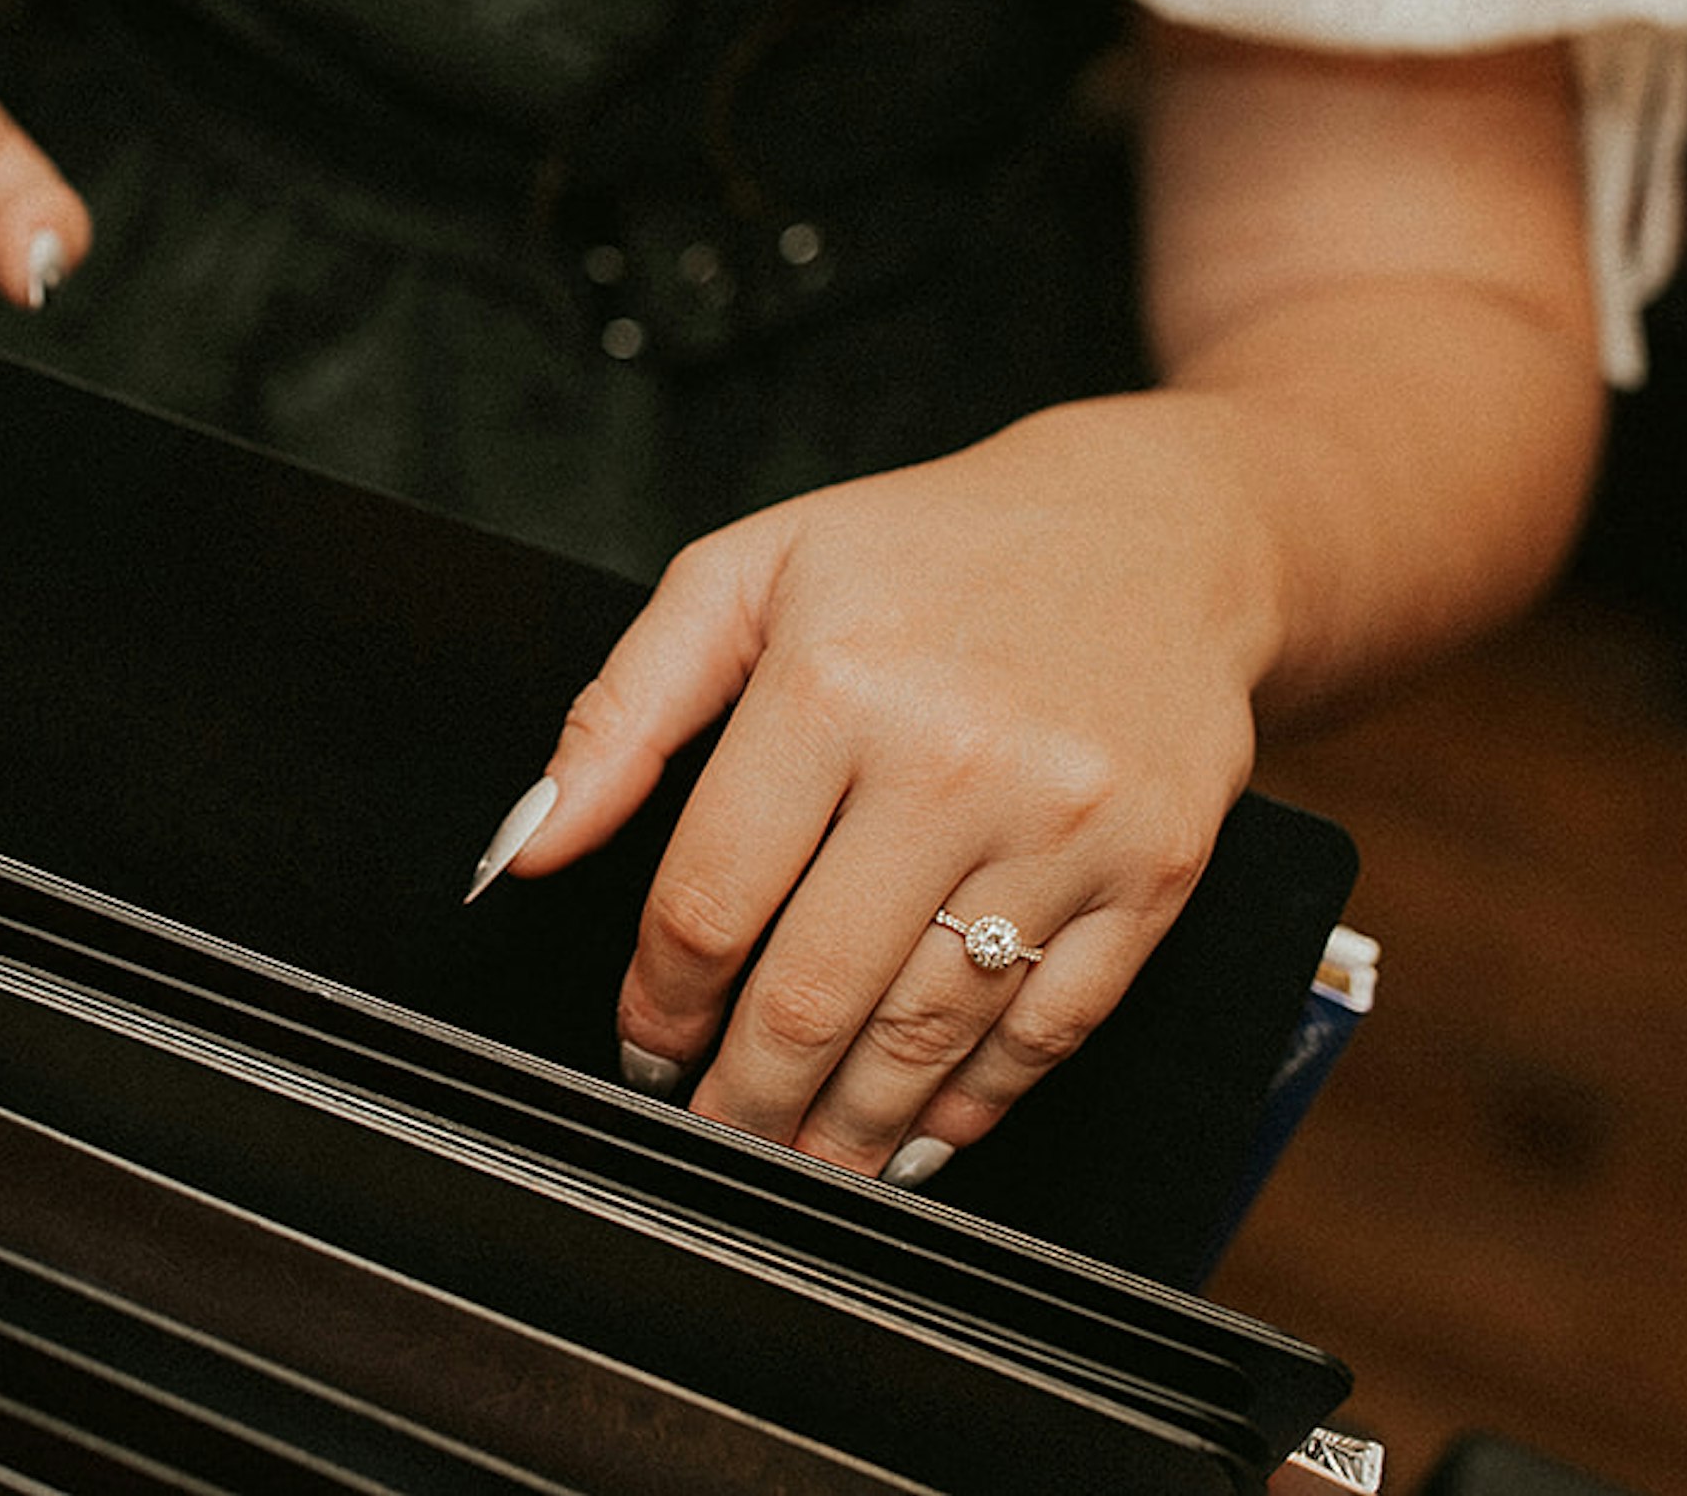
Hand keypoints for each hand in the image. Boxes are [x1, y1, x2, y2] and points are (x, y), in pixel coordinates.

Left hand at [483, 398, 1274, 1178]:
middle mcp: (953, 759)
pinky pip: (1050, 1026)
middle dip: (744, 1094)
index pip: (713, 896)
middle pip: (814, 990)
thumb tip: (530, 843)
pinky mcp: (1153, 872)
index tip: (643, 1044)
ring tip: (798, 1158)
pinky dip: (977, 1101)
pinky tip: (921, 1128)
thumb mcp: (748, 574)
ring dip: (848, 1126)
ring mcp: (1064, 825)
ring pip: (929, 1032)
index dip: (660, 999)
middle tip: (710, 1132)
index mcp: (834, 682)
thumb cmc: (929, 553)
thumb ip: (624, 713)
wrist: (1155, 528)